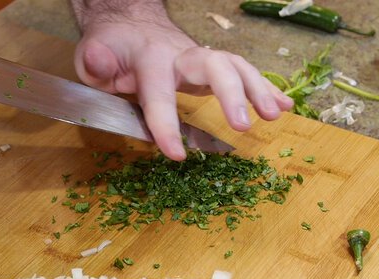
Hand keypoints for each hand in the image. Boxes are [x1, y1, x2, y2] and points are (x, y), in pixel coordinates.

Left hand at [71, 1, 292, 159]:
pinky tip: (285, 107)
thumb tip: (98, 62)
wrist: (130, 24)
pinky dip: (266, 88)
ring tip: (276, 115)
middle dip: (232, 94)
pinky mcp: (212, 67)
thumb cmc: (111, 48)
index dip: (166, 125)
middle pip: (215, 66)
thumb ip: (96, 62)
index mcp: (150, 59)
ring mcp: (200, 59)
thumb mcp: (93, 55)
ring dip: (258, 90)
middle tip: (244, 126)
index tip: (176, 155)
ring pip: (236, 66)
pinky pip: (243, 72)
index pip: (159, 95)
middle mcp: (181, 55)